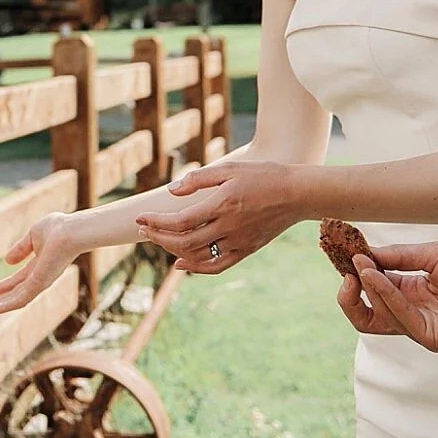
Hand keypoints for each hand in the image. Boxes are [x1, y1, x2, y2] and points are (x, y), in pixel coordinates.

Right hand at [0, 212, 80, 317]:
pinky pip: (20, 299)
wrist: (71, 231)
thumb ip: (21, 248)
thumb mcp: (33, 235)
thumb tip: (7, 261)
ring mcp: (41, 282)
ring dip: (0, 307)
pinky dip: (5, 305)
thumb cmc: (58, 229)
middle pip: (17, 293)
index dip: (3, 286)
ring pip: (17, 300)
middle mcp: (41, 277)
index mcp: (40, 266)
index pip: (18, 280)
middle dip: (0, 300)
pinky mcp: (39, 285)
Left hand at [133, 159, 305, 274]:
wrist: (297, 194)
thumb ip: (199, 178)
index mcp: (222, 205)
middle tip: (143, 230)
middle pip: (184, 241)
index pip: (180, 221)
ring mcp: (238, 242)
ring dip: (172, 250)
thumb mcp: (230, 168)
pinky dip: (196, 268)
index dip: (156, 222)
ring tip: (158, 240)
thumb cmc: (264, 175)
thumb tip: (172, 190)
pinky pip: (216, 266)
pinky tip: (181, 263)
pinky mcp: (246, 250)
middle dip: (158, 237)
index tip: (140, 218)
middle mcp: (228, 227)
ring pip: (197, 256)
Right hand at [334, 242, 437, 352]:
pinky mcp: (431, 338)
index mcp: (410, 292)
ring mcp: (420, 327)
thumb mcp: (433, 255)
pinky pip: (400, 318)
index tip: (344, 253)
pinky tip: (377, 276)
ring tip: (360, 267)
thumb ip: (398, 257)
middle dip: (349, 295)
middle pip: (365, 314)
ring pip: (377, 318)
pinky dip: (384, 296)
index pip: (372, 289)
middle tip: (346, 272)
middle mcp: (411, 312)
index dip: (355, 274)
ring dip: (366, 289)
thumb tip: (363, 256)